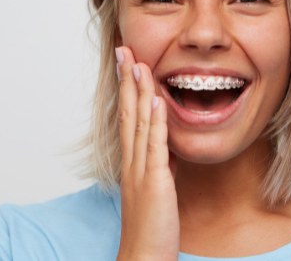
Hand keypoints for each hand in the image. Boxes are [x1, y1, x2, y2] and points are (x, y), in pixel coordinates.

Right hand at [115, 47, 178, 260]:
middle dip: (126, 80)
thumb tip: (166, 147)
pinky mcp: (154, 181)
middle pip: (127, 113)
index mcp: (132, 163)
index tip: (128, 65)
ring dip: (138, 91)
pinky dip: (155, 121)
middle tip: (123, 50)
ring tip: (138, 62)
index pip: (128, 118)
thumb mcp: (156, 188)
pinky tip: (156, 99)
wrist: (144, 256)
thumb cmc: (151, 227)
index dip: (128, 90)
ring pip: (138, 123)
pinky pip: (154, 146)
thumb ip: (159, 165)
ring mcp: (140, 170)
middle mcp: (132, 162)